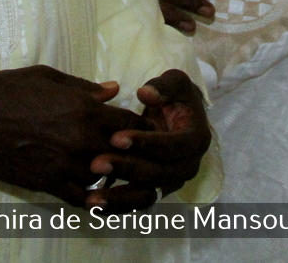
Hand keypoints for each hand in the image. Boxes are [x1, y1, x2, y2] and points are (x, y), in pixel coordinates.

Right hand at [0, 66, 146, 206]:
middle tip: (132, 151)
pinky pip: (80, 197)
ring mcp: (66, 165)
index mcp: (85, 110)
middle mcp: (82, 139)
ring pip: (105, 176)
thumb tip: (114, 90)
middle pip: (125, 152)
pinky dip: (90, 195)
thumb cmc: (11, 89)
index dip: (140, 126)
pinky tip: (92, 190)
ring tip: (110, 168)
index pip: (131, 123)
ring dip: (109, 172)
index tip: (140, 128)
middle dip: (130, 151)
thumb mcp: (49, 77)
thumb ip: (85, 87)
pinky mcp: (49, 183)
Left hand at [88, 68, 209, 212]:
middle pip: (158, 174)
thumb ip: (163, 85)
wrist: (176, 115)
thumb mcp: (175, 82)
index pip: (173, 146)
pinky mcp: (156, 190)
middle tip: (95, 164)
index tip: (116, 138)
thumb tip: (145, 94)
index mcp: (196, 139)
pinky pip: (137, 203)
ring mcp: (172, 181)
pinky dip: (116, 206)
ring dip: (119, 198)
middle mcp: (188, 166)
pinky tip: (92, 205)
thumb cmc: (174, 96)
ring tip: (90, 198)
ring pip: (147, 195)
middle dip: (127, 169)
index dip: (146, 143)